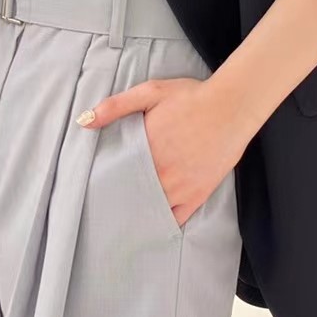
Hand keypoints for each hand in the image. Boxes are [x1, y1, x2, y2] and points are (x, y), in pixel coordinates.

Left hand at [76, 76, 245, 227]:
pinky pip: (176, 218)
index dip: (104, 181)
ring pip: (151, 209)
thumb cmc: (191, 96)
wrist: (232, 106)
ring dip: (137, 212)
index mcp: (145, 149)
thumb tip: (84, 121)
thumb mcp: (150, 92)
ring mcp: (181, 187)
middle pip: (131, 195)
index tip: (95, 185)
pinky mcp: (198, 194)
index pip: (115, 174)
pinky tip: (152, 224)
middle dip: (119, 199)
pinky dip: (163, 222)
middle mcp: (161, 173)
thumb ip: (115, 106)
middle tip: (106, 205)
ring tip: (123, 219)